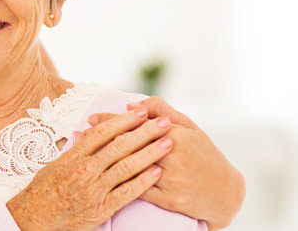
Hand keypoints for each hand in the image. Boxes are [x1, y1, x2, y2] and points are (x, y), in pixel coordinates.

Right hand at [7, 109, 173, 230]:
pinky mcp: (101, 207)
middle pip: (119, 146)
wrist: (35, 217)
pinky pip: (127, 192)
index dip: (124, 120)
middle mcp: (85, 169)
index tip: (141, 112)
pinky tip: (157, 171)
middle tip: (162, 122)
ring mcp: (94, 188)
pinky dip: (143, 180)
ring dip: (149, 153)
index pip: (103, 132)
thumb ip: (74, 150)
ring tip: (167, 143)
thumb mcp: (55, 164)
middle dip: (144, 132)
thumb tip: (84, 133)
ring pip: (127, 166)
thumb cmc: (44, 190)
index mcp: (74, 156)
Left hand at [88, 96, 245, 229]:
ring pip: (131, 168)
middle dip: (102, 138)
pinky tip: (101, 176)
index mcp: (177, 135)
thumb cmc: (205, 155)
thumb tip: (132, 106)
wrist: (227, 193)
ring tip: (84, 153)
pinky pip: (138, 190)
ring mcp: (172, 179)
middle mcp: (173, 156)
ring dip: (105, 160)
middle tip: (80, 133)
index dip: (112, 120)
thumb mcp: (190, 127)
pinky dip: (118, 182)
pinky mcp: (170, 200)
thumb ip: (161, 110)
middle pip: (130, 145)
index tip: (91, 118)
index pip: (137, 124)